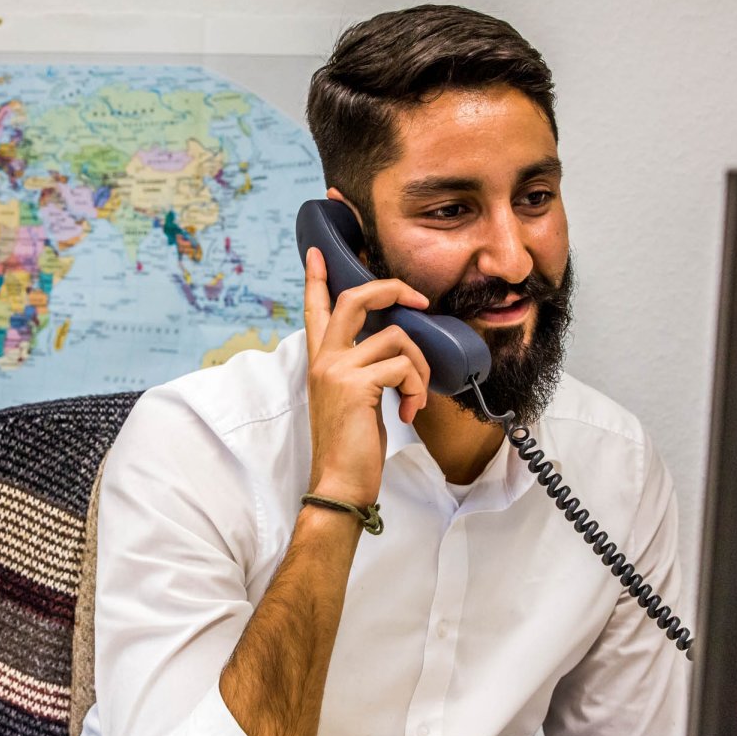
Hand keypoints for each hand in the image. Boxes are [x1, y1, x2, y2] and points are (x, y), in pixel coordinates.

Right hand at [303, 246, 431, 507]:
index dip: (318, 278)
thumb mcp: (354, 399)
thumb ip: (364, 369)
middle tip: (418, 300)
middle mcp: (324, 358)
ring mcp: (336, 368)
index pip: (317, 309)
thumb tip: (400, 349)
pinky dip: (417, 388)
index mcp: (321, 360)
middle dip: (392, 289)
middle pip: (356, 298)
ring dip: (420, 368)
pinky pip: (404, 366)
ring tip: (415, 398)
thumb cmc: (351, 446)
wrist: (340, 483)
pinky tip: (409, 412)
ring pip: (397, 338)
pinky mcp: (355, 383)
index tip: (318, 252)